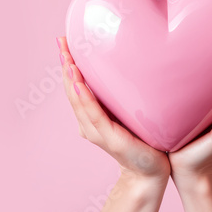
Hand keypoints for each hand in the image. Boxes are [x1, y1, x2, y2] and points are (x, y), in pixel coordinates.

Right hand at [56, 37, 169, 181]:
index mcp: (90, 115)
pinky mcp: (109, 138)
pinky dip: (84, 98)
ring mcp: (97, 131)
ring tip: (67, 57)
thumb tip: (125, 67)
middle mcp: (88, 122)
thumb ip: (119, 97)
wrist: (150, 171)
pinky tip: (78, 82)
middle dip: (65, 65)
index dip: (68, 64)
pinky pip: (94, 114)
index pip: (75, 85)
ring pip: (79, 100)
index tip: (64, 41)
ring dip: (71, 77)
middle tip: (61, 42)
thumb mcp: (127, 112)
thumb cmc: (141, 140)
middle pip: (72, 89)